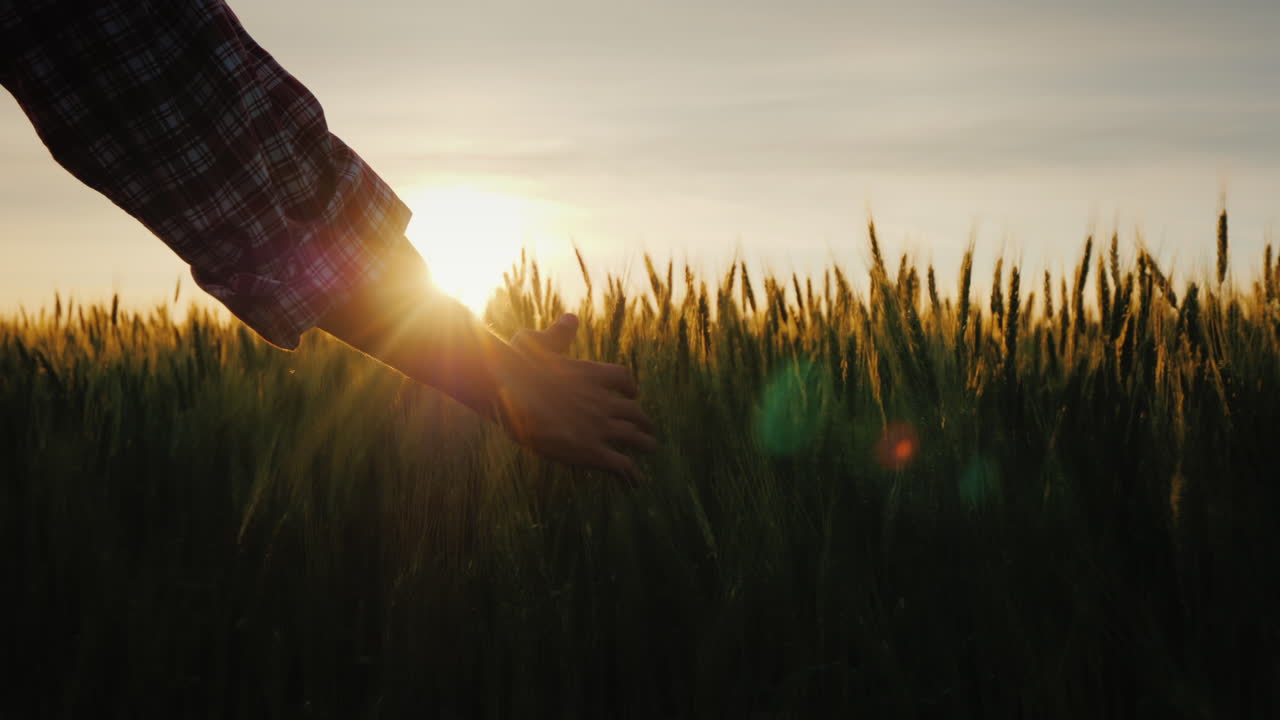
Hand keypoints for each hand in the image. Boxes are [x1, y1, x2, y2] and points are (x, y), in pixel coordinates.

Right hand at [501, 314, 656, 481]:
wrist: (512, 390)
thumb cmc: (516, 366)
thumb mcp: (537, 341)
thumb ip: (557, 334)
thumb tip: (571, 318)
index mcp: (592, 375)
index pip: (624, 379)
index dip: (630, 388)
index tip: (632, 394)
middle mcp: (604, 401)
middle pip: (636, 411)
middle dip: (642, 420)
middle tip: (646, 428)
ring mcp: (601, 427)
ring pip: (637, 437)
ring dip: (646, 444)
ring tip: (650, 449)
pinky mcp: (592, 451)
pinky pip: (623, 465)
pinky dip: (633, 474)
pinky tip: (636, 482)